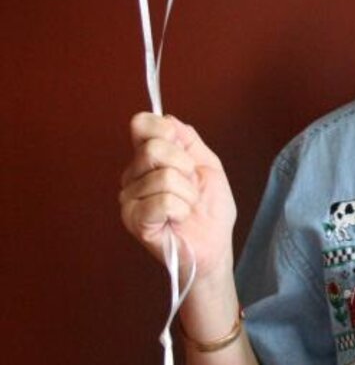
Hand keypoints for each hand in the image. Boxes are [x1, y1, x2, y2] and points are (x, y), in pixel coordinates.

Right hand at [119, 112, 236, 284]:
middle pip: (153, 148)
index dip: (165, 131)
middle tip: (191, 185)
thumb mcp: (207, 164)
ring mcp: (130, 199)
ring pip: (163, 177)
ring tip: (186, 207)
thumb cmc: (210, 209)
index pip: (141, 124)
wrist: (214, 246)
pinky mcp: (134, 220)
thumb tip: (167, 118)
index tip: (185, 151)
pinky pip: (163, 200)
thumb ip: (187, 139)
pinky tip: (178, 219)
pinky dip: (181, 209)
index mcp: (147, 159)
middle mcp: (133, 176)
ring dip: (187, 193)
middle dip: (185, 165)